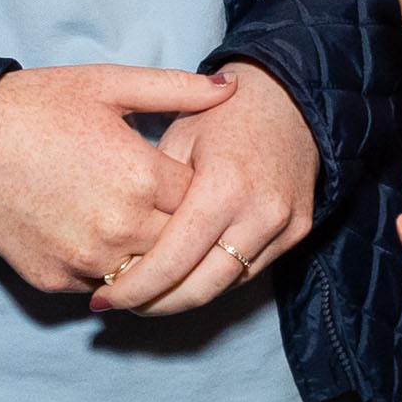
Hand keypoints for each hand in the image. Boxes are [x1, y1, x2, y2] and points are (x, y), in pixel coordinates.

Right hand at [0, 65, 222, 293]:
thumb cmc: (34, 105)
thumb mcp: (106, 84)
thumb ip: (176, 89)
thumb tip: (232, 88)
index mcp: (140, 176)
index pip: (200, 199)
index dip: (194, 186)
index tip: (179, 173)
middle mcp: (120, 226)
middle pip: (180, 243)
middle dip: (177, 225)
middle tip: (158, 202)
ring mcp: (86, 259)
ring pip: (145, 273)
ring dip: (144, 253)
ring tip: (127, 221)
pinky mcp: (55, 280)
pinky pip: (100, 286)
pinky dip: (104, 268)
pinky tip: (91, 236)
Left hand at [98, 61, 317, 316]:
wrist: (289, 97)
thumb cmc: (221, 114)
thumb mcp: (176, 139)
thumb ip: (153, 195)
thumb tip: (118, 247)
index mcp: (224, 186)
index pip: (173, 260)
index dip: (135, 288)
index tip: (103, 298)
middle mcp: (260, 213)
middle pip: (201, 287)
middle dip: (155, 304)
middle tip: (118, 305)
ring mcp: (285, 226)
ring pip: (226, 286)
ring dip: (183, 298)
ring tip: (144, 297)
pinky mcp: (298, 232)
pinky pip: (249, 272)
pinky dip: (213, 279)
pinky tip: (183, 278)